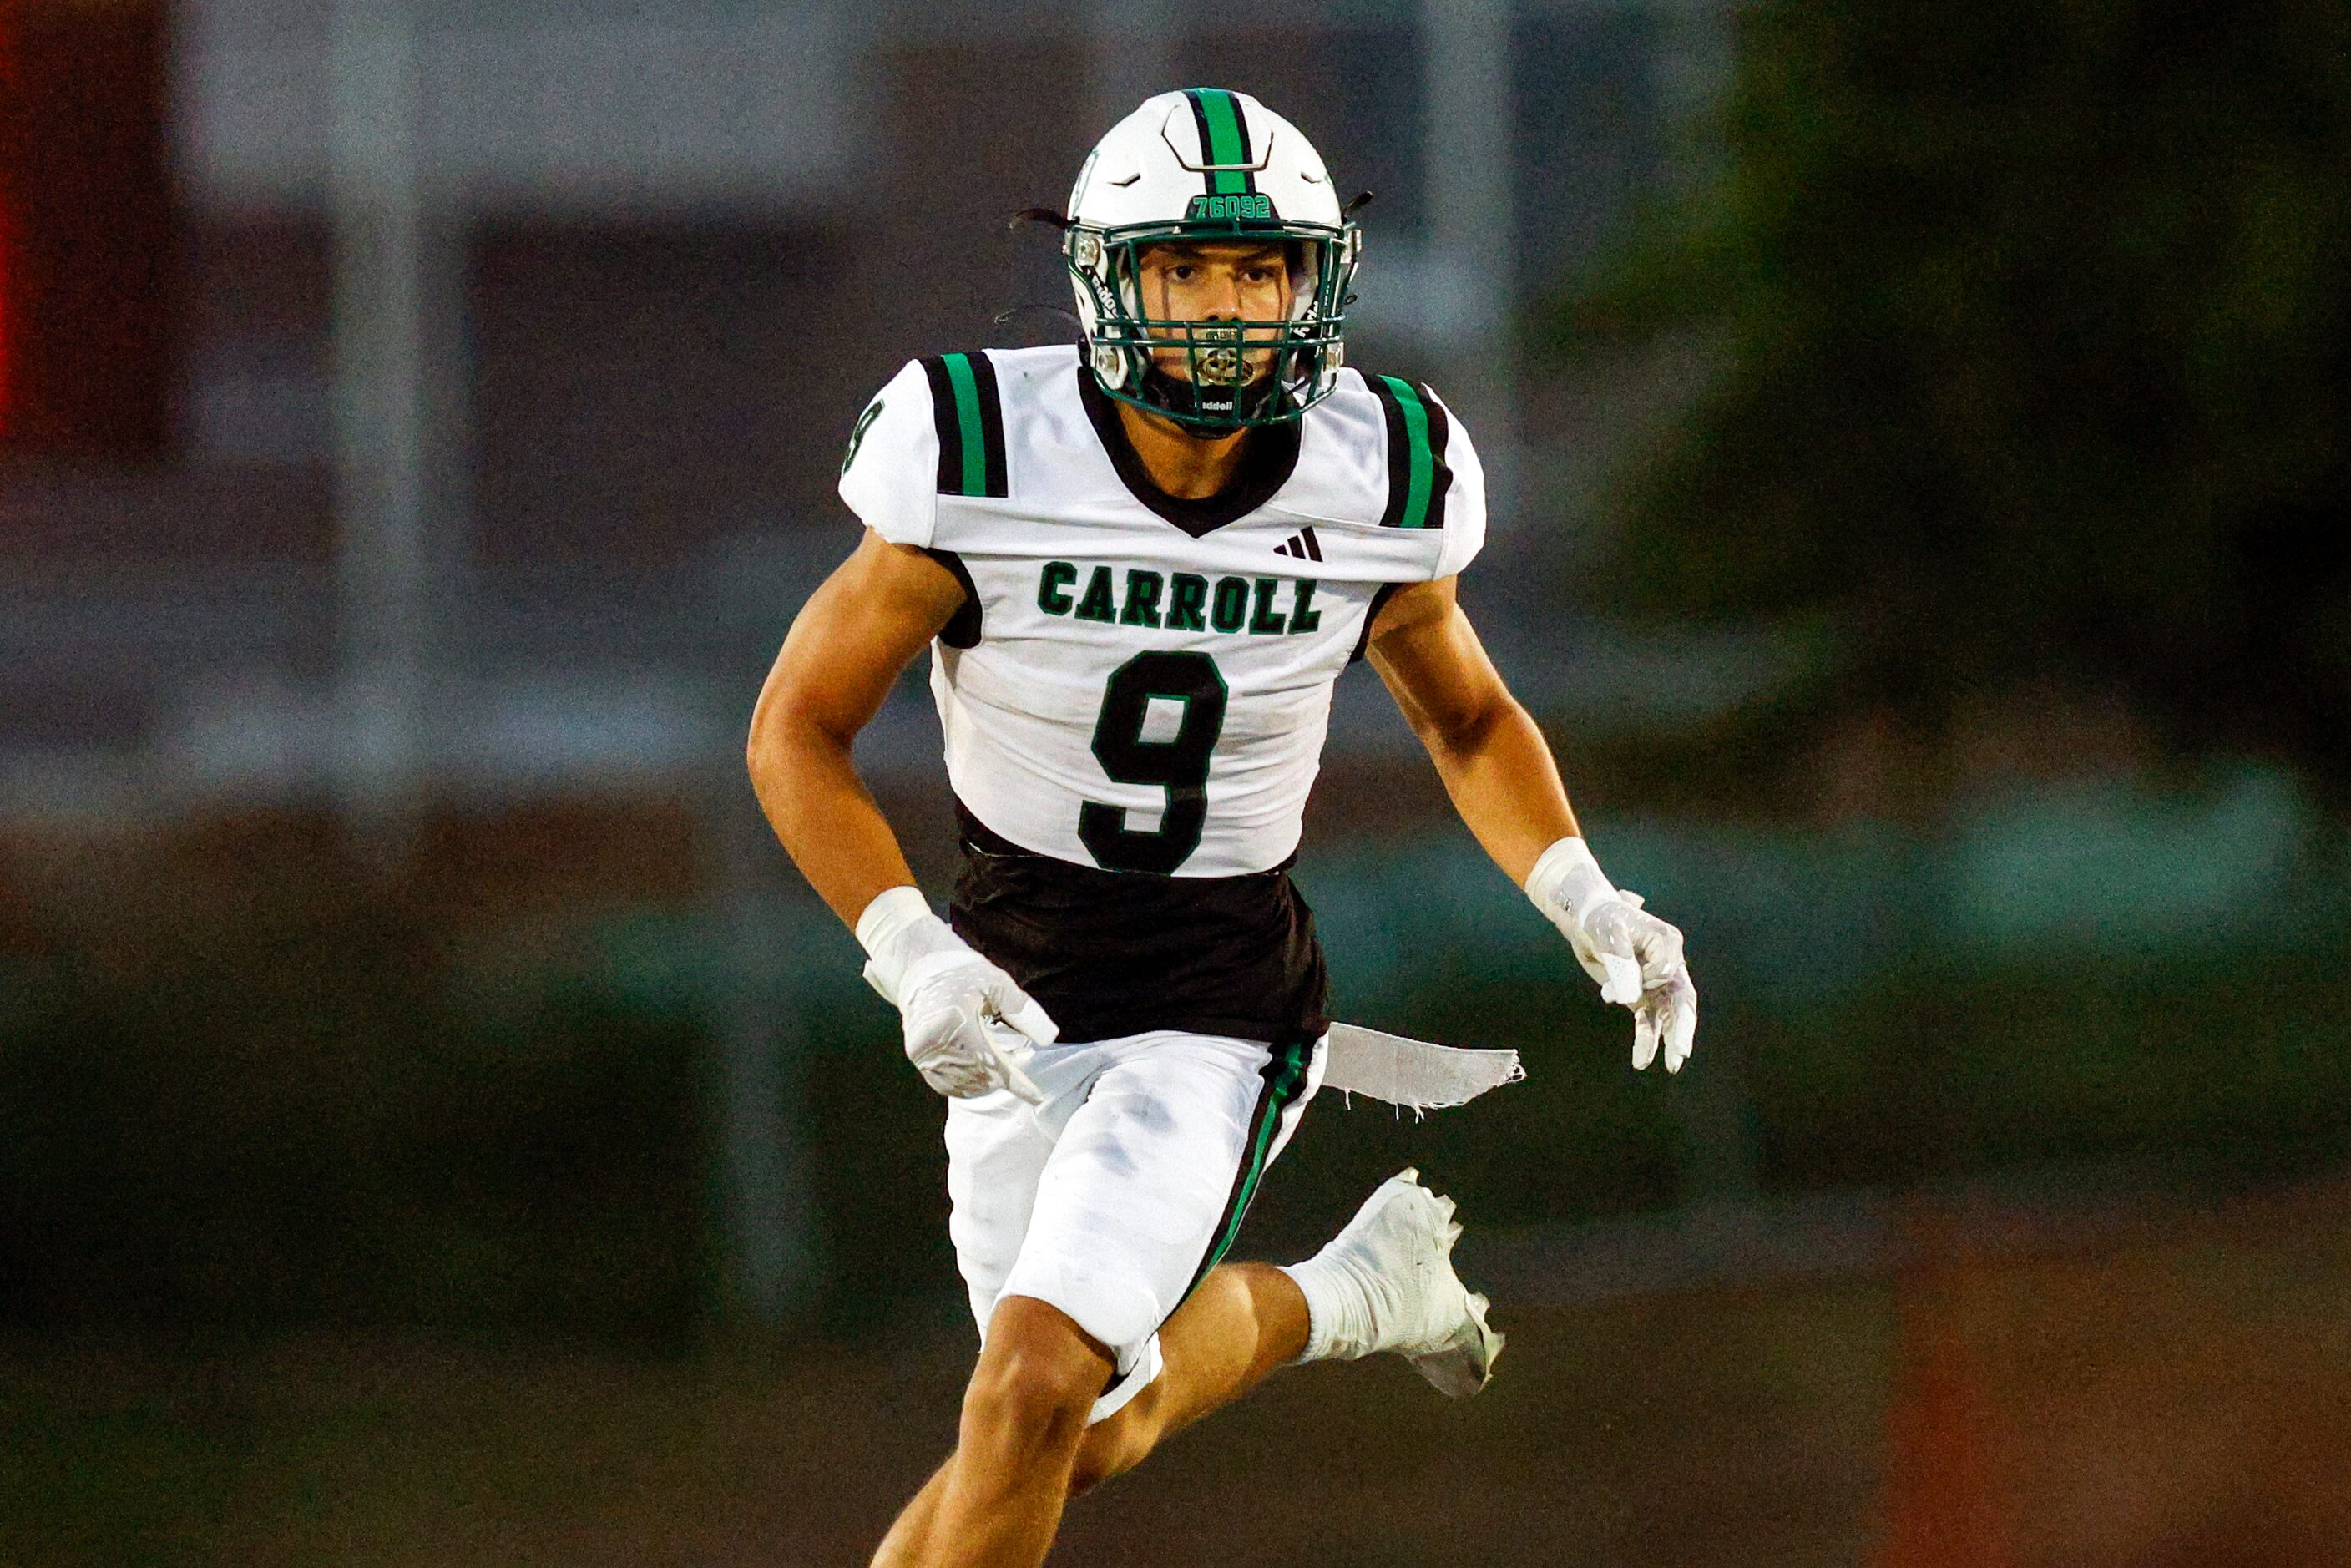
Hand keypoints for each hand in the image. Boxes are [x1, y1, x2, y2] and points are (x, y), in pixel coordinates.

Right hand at [857, 888, 1058, 1101]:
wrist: (921, 966)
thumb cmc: (965, 973)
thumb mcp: (999, 984)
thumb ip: (1024, 1012)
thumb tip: (1049, 1038)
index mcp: (957, 1024)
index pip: (993, 1065)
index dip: (1018, 1084)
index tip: (1037, 1097)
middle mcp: (935, 1044)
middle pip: (981, 1076)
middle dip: (1006, 1072)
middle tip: (1023, 1055)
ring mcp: (923, 1054)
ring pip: (964, 1084)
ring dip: (988, 1078)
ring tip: (1003, 1056)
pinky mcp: (917, 1057)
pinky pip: (946, 1084)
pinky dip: (967, 1082)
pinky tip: (982, 1067)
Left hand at [1564, 890, 1696, 1073]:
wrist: (1587, 919)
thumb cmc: (1601, 919)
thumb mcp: (1608, 935)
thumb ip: (1621, 964)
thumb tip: (1630, 1000)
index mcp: (1668, 942)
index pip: (1666, 972)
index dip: (1643, 981)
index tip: (1613, 983)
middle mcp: (1669, 963)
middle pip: (1682, 998)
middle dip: (1682, 1027)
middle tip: (1682, 1052)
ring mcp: (1657, 982)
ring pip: (1669, 1015)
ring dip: (1669, 1039)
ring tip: (1672, 1066)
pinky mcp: (1642, 996)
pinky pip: (1648, 1021)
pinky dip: (1646, 1040)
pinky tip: (1642, 1061)